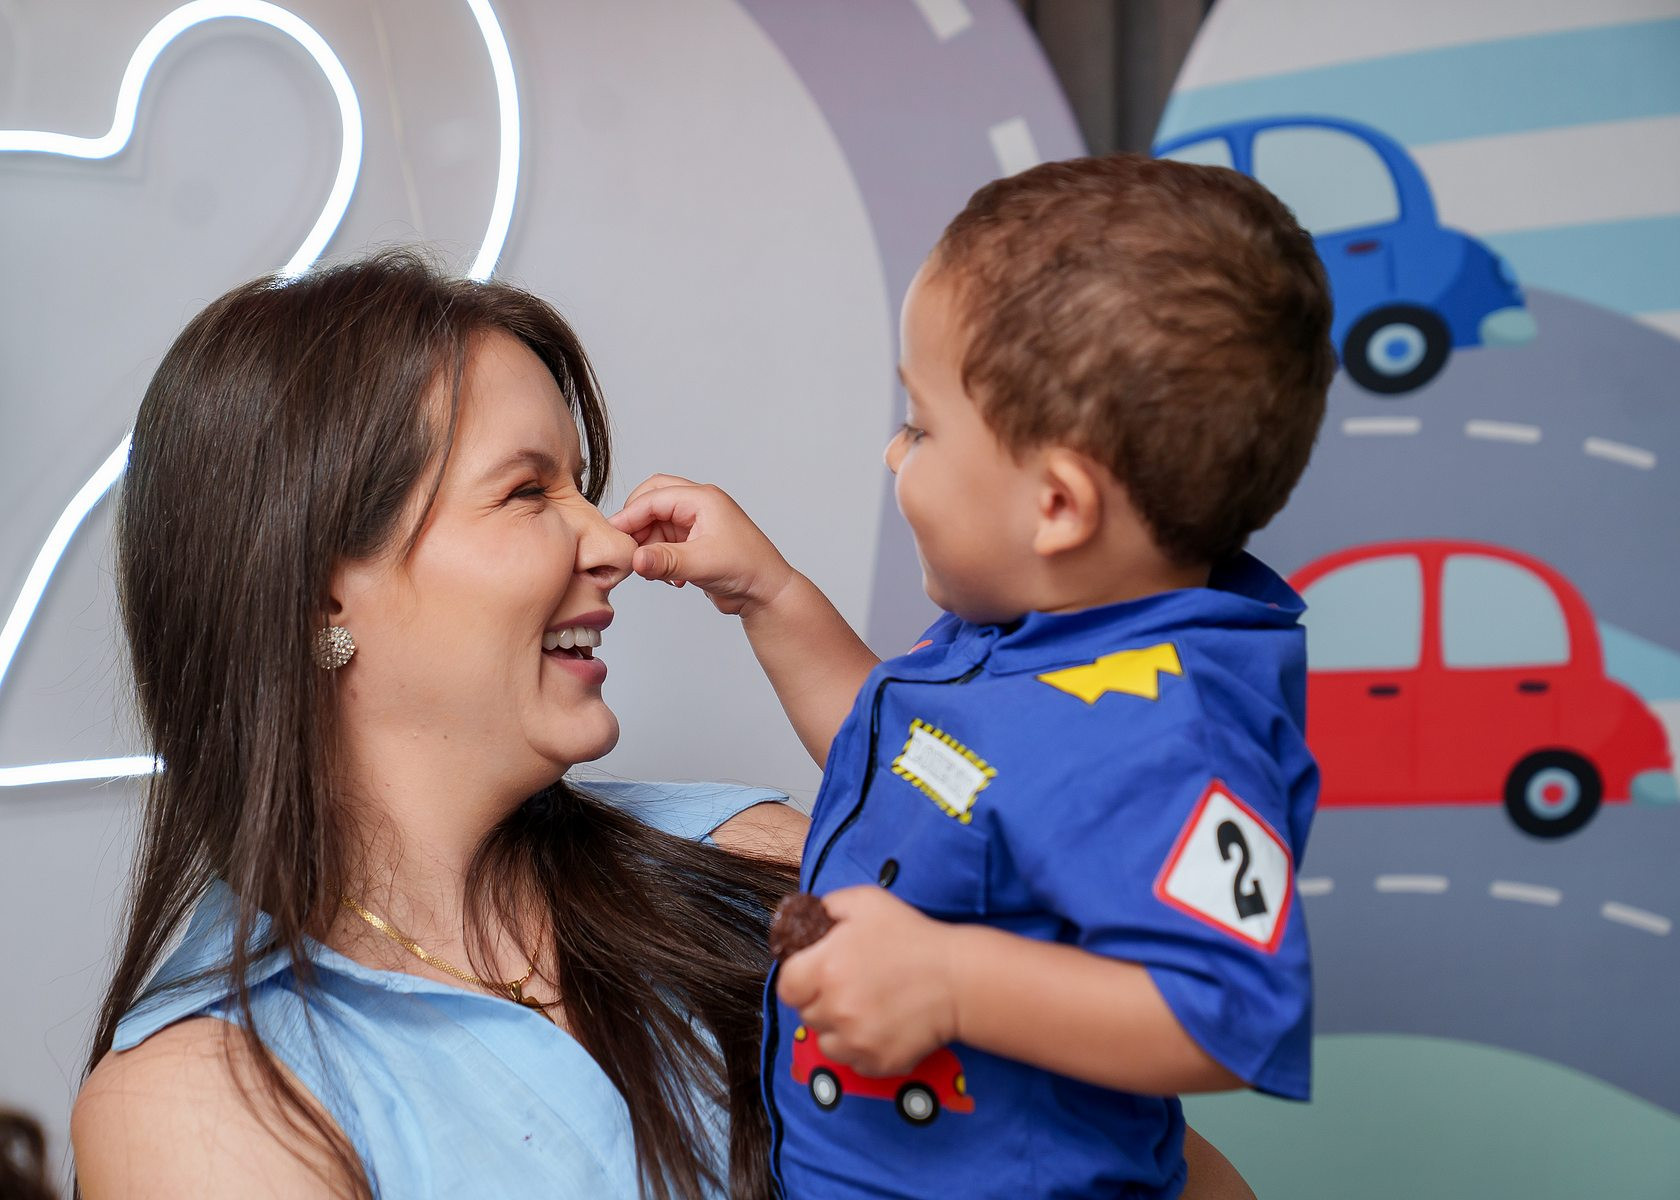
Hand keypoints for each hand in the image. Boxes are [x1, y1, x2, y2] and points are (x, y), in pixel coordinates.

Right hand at [608, 474, 795, 615]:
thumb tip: (635, 559)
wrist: (767, 593)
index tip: (614, 536)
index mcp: (703, 499)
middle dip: (637, 525)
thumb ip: (666, 560)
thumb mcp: (702, 564)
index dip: (630, 516)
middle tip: (629, 549)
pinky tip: (670, 578)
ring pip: (657, 524)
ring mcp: (697, 524)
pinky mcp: (695, 542)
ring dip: (649, 546)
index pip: (654, 498)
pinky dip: (659, 557)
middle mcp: (699, 506)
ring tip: (654, 571)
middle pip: (652, 501)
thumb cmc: (748, 570)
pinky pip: (665, 542)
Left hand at [776, 886, 959, 1076]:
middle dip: (822, 1000)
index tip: (816, 974)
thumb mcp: (866, 902)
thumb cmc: (913, 937)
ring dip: (838, 1028)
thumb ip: (827, 906)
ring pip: (826, 1042)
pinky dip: (861, 1048)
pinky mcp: (877, 1063)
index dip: (799, 979)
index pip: (786, 987)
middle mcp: (835, 1009)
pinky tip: (882, 1025)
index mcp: (824, 969)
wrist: (958, 978)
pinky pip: (853, 1061)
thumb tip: (807, 916)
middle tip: (851, 985)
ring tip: (866, 1007)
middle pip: (807, 1014)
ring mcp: (856, 1041)